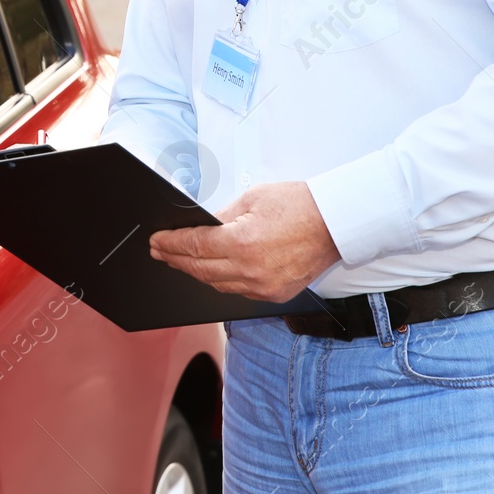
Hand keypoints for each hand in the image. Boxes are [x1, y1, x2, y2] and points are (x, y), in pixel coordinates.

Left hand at [148, 181, 340, 301]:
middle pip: (200, 269)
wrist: (336, 223)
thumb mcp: (252, 199)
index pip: (194, 246)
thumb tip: (200, 227)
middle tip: (159, 251)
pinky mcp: (274, 294)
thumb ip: (221, 217)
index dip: (171, 243)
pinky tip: (209, 272)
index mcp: (242, 242)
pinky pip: (237, 291)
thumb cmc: (299, 205)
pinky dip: (220, 281)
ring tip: (178, 261)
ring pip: (217, 284)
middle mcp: (250, 270)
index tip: (157, 240)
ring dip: (195, 272)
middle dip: (175, 259)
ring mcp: (263, 286)